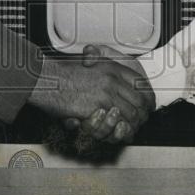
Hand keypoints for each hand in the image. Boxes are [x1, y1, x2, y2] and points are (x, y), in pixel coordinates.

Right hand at [28, 46, 151, 143]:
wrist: (46, 79)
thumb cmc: (63, 73)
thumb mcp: (88, 63)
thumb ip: (103, 64)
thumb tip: (116, 77)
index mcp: (112, 67)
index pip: (139, 82)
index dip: (147, 95)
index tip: (148, 104)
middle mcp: (112, 79)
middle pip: (139, 99)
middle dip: (143, 113)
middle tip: (141, 121)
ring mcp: (106, 93)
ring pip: (131, 112)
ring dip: (133, 124)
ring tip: (131, 129)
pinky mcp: (97, 106)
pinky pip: (116, 121)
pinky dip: (120, 129)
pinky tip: (119, 131)